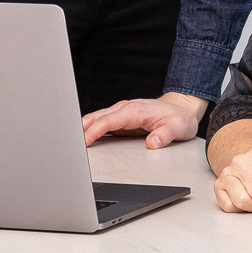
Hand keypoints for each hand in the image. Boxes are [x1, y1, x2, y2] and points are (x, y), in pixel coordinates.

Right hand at [81, 92, 208, 147]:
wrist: (182, 108)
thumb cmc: (180, 118)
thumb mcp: (178, 128)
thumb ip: (166, 135)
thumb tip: (153, 143)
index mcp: (136, 111)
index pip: (109, 120)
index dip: (94, 130)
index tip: (84, 141)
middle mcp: (126, 109)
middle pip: (97, 117)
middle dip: (81, 129)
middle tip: (69, 144)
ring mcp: (122, 112)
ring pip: (96, 118)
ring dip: (83, 128)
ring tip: (71, 142)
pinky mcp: (121, 118)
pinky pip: (102, 121)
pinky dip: (90, 128)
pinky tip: (83, 137)